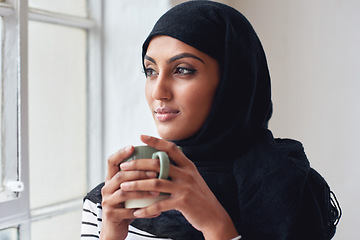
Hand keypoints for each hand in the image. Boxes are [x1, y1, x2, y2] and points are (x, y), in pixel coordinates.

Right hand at [100, 146, 159, 239]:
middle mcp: (106, 188)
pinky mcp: (111, 215)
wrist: (115, 229)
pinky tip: (156, 210)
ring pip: (124, 192)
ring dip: (142, 191)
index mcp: (111, 180)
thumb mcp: (131, 190)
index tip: (133, 146)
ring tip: (157, 191)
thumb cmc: (127, 206)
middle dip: (139, 172)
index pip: (111, 161)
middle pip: (121, 175)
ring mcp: (107, 201)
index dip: (121, 153)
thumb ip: (138, 178)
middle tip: (155, 172)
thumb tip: (160, 163)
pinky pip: (128, 211)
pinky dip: (144, 210)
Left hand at [119, 135, 238, 239]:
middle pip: (158, 163)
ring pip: (155, 183)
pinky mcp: (183, 202)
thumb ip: (179, 169)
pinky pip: (160, 204)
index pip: (170, 148)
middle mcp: (187, 174)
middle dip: (138, 164)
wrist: (214, 216)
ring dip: (137, 185)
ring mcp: (185, 188)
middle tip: (124, 166)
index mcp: (188, 165)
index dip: (155, 141)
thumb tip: (162, 160)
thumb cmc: (199, 197)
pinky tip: (137, 211)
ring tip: (123, 187)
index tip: (141, 136)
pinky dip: (146, 208)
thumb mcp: (192, 178)